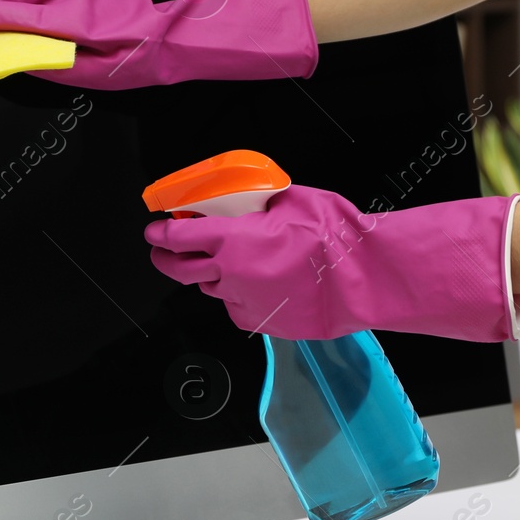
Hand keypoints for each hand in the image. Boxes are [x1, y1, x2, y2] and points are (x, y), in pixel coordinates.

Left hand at [143, 184, 519, 341]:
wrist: (364, 280)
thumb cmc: (335, 239)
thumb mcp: (295, 200)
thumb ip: (265, 202)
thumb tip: (254, 198)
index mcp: (233, 239)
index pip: (178, 237)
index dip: (160, 232)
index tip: (155, 228)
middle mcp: (231, 273)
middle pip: (179, 269)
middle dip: (165, 258)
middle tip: (163, 250)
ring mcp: (245, 300)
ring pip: (210, 289)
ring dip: (207, 276)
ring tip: (220, 264)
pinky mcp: (262, 321)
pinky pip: (237, 307)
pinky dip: (238, 296)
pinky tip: (254, 285)